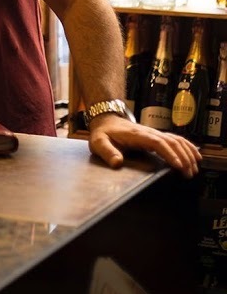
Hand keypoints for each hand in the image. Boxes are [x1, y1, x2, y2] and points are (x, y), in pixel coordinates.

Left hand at [87, 114, 201, 176]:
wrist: (106, 120)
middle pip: (170, 142)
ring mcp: (153, 133)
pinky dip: (187, 146)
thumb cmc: (103, 133)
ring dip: (187, 153)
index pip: (157, 142)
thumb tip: (117, 163)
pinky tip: (195, 155)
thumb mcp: (98, 142)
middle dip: (182, 157)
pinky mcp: (156, 136)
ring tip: (194, 168)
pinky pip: (175, 139)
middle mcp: (148, 132)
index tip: (179, 166)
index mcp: (136, 135)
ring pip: (175, 140)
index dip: (169, 154)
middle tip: (189, 173)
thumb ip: (107, 152)